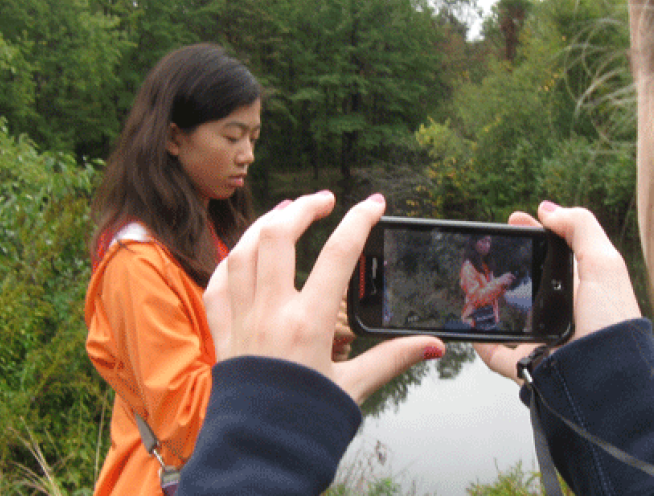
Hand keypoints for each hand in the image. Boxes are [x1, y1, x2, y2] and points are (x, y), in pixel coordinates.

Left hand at [203, 191, 444, 403]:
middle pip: (278, 236)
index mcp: (308, 323)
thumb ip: (393, 359)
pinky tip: (247, 251)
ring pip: (244, 249)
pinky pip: (219, 281)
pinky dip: (233, 258)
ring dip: (265, 224)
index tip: (374, 204)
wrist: (257, 453)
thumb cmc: (305, 422)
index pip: (338, 254)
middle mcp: (271, 312)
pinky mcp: (222, 331)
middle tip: (325, 200)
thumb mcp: (354, 389)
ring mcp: (241, 318)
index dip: (359, 220)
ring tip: (287, 213)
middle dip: (303, 207)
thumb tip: (434, 345)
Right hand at [475, 201, 641, 383]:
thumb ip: (580, 228)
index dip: (535, 234)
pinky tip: (470, 329)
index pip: (553, 254)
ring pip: (509, 318)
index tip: (512, 220)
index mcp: (581, 288)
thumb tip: (548, 209)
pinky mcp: (528, 366)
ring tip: (471, 288)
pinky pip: (497, 355)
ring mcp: (544, 340)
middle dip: (506, 267)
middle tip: (484, 254)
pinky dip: (481, 344)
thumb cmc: (612, 322)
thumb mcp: (604, 265)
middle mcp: (563, 314)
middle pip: (528, 284)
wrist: (606, 379)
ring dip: (489, 303)